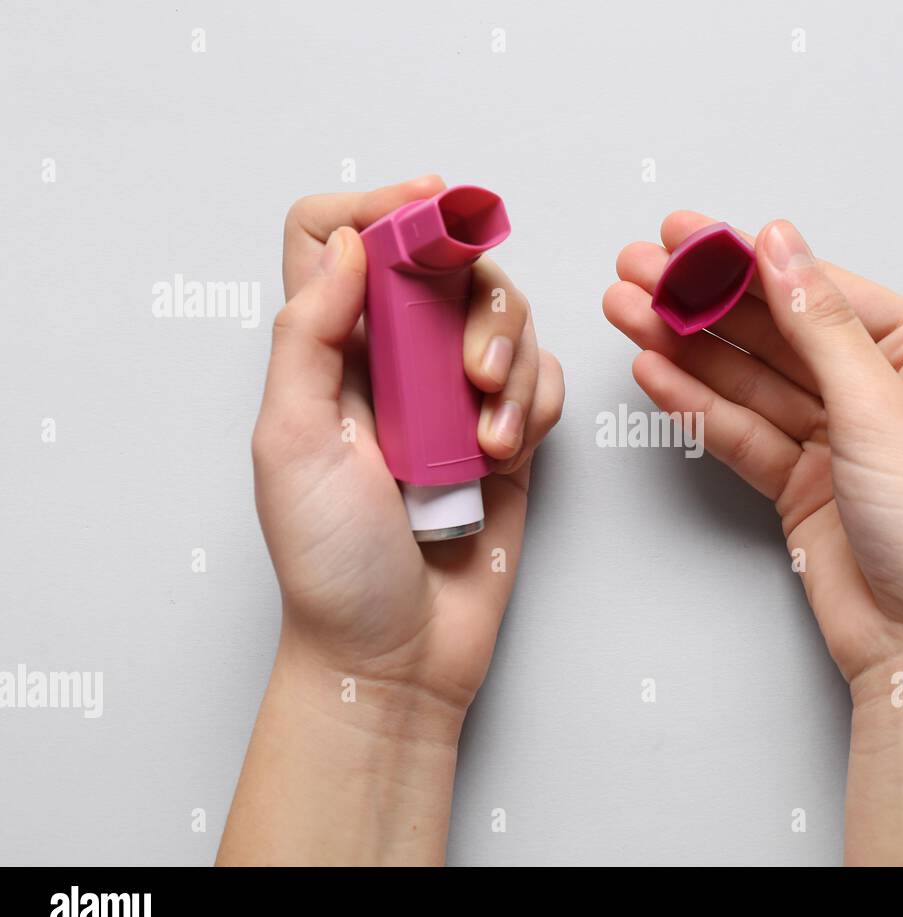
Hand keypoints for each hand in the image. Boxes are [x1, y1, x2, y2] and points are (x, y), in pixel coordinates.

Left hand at [254, 175, 563, 725]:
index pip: (338, 239)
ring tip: (490, 434)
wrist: (398, 654)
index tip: (433, 207)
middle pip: (446, 265)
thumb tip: (350, 242)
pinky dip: (538, 401)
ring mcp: (453, 398)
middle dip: (476, 301)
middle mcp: (393, 364)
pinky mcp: (507, 435)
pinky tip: (511, 449)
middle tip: (471, 370)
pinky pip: (542, 377)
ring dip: (511, 364)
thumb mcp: (290, 443)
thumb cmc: (331, 564)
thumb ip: (308, 335)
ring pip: (505, 318)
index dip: (380, 206)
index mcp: (327, 355)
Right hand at [604, 213, 902, 863]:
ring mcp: (835, 439)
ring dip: (686, 346)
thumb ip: (818, 324)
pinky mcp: (801, 484)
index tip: (685, 233)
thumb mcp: (880, 407)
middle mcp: (878, 389)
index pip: (818, 290)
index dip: (746, 260)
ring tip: (625, 312)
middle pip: (775, 331)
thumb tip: (780, 243)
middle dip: (703, 300)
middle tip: (636, 268)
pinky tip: (654, 372)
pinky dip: (698, 405)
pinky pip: (742, 432)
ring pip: (749, 381)